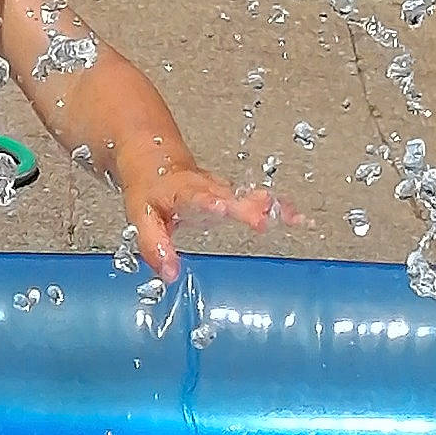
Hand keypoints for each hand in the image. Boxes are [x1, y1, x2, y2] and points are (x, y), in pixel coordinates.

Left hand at [123, 162, 297, 281]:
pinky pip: (256, 198)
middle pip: (230, 196)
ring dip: (269, 205)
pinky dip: (276, 206)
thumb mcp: (141, 217)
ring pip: (247, 195)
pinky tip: (294, 217)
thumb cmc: (149, 189)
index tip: (222, 207)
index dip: (210, 202)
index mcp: (184, 192)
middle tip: (262, 220)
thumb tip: (169, 274)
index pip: (197, 197)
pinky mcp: (232, 193)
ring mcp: (222, 189)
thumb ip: (155, 245)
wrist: (156, 161)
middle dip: (247, 207)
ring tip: (292, 217)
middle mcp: (208, 188)